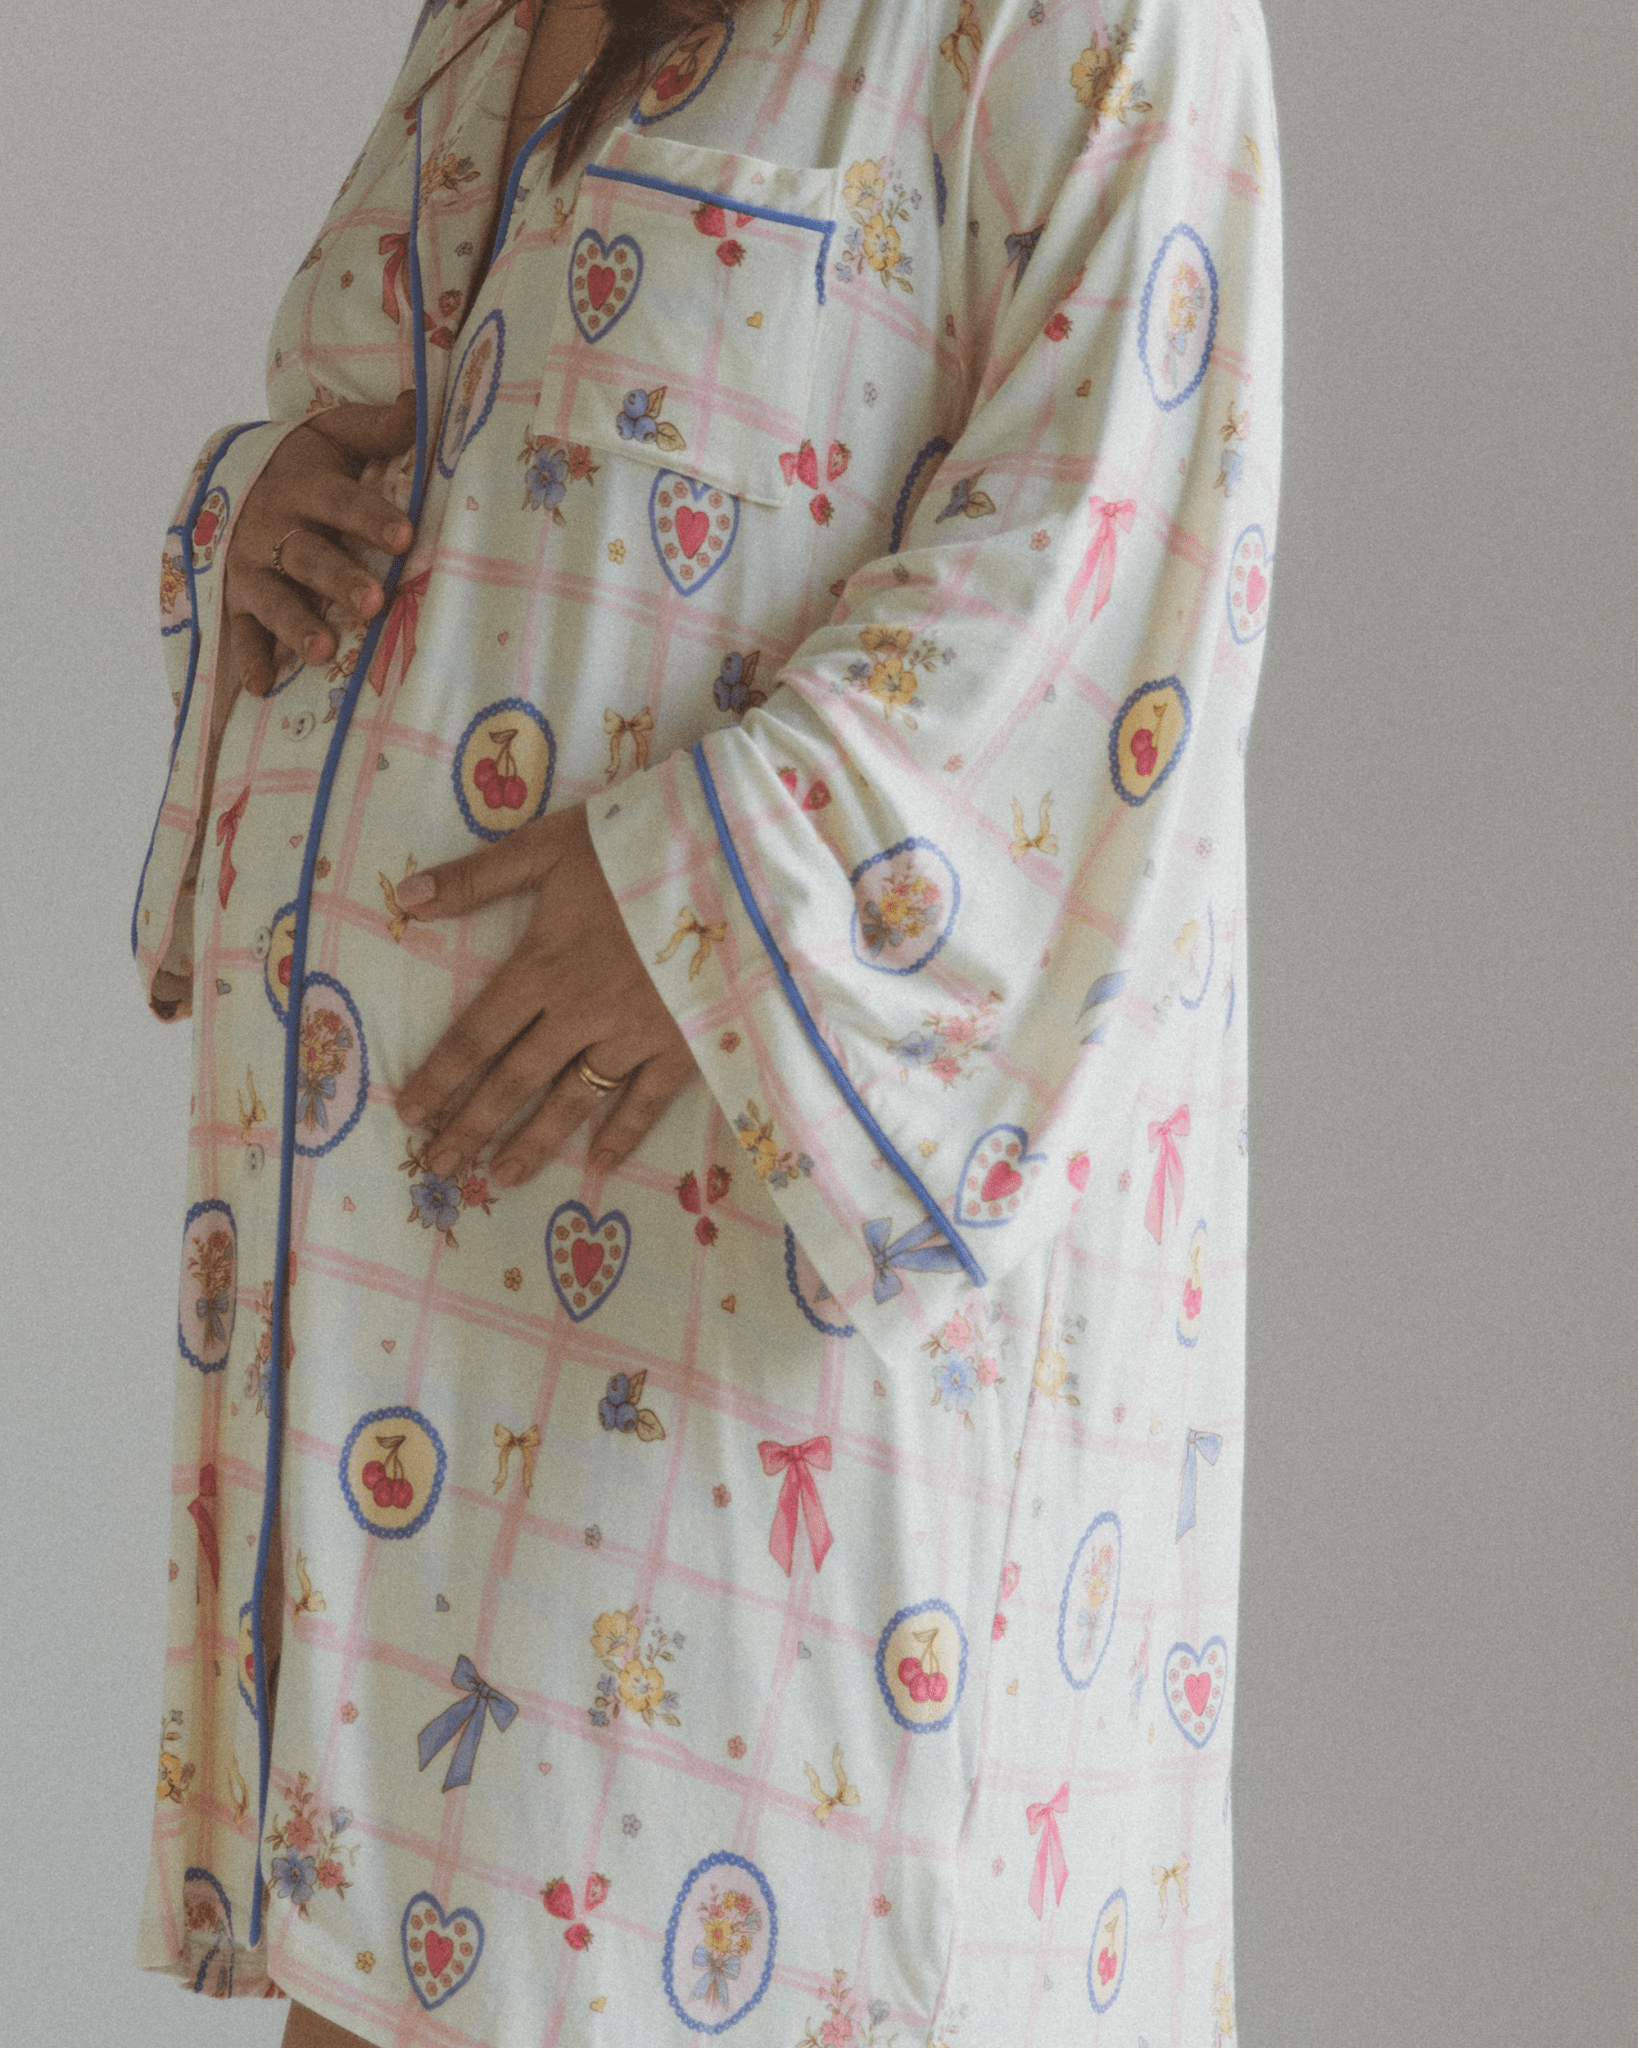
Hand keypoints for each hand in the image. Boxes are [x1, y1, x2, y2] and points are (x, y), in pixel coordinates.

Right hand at [221, 391, 418, 704]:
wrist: (234, 477)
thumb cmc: (302, 462)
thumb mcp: (333, 435)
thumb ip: (375, 428)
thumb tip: (417, 404)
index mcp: (302, 486)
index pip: (340, 501)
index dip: (370, 518)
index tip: (404, 535)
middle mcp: (272, 527)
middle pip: (307, 555)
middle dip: (338, 579)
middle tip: (373, 601)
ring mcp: (249, 566)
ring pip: (274, 597)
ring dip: (296, 624)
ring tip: (324, 649)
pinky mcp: (235, 597)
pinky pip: (240, 631)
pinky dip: (249, 658)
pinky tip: (261, 686)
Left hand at [395, 806, 697, 1184]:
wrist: (732, 863)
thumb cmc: (639, 846)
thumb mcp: (552, 845)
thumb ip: (479, 877)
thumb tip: (405, 899)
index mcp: (543, 965)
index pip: (476, 1035)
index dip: (439, 1077)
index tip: (408, 1113)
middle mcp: (580, 1012)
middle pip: (514, 1079)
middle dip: (471, 1126)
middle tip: (437, 1167)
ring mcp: (633, 1034)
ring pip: (573, 1101)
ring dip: (532, 1142)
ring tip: (498, 1178)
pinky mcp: (682, 1044)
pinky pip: (646, 1101)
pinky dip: (623, 1135)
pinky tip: (598, 1166)